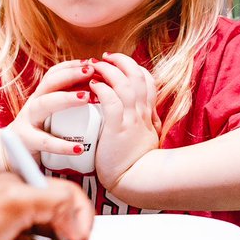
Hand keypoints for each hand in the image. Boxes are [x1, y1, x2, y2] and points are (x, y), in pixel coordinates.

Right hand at [8, 60, 94, 162]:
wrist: (10, 155)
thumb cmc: (37, 132)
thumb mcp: (48, 114)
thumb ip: (65, 101)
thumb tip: (93, 88)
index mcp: (40, 97)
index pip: (53, 74)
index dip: (70, 66)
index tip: (89, 62)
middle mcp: (33, 104)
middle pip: (49, 84)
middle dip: (70, 75)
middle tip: (90, 72)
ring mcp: (28, 121)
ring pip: (44, 104)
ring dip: (65, 98)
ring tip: (86, 97)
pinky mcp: (27, 141)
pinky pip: (45, 142)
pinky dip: (63, 145)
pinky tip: (79, 148)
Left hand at [88, 53, 160, 193]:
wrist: (137, 181)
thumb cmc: (137, 164)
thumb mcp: (145, 139)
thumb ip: (142, 126)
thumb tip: (140, 119)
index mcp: (147, 114)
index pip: (147, 81)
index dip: (133, 68)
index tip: (120, 64)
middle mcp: (141, 112)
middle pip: (136, 75)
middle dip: (121, 61)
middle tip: (104, 57)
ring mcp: (131, 119)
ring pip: (123, 83)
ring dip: (108, 70)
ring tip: (94, 66)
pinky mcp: (117, 128)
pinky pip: (111, 100)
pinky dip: (102, 89)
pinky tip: (92, 86)